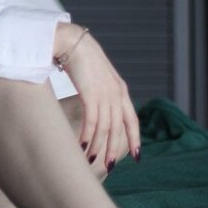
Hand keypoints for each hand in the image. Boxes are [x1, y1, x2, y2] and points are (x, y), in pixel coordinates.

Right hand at [59, 27, 140, 170]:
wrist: (71, 41)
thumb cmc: (80, 59)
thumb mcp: (97, 77)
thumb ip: (102, 92)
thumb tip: (98, 108)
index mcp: (120, 90)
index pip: (132, 119)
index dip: (135, 139)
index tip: (136, 156)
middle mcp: (116, 93)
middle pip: (119, 128)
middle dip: (114, 149)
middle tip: (109, 166)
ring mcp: (104, 93)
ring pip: (105, 127)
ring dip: (98, 145)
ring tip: (91, 159)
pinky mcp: (90, 93)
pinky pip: (92, 120)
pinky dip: (88, 135)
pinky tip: (82, 145)